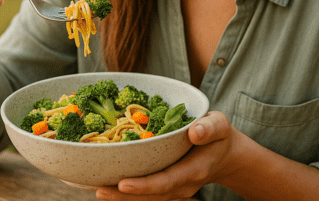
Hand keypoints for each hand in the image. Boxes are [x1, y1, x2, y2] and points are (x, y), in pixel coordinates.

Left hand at [96, 111, 237, 200]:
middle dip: (123, 195)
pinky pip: (143, 194)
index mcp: (193, 171)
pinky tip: (104, 183)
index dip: (144, 185)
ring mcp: (172, 189)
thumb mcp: (219, 125)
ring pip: (144, 198)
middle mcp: (180, 185)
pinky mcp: (164, 188)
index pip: (166, 182)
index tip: (123, 183)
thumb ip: (210, 128)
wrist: (223, 156)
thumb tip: (195, 132)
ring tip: (95, 188)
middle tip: (98, 189)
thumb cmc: (218, 137)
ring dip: (120, 196)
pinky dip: (125, 192)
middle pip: (149, 196)